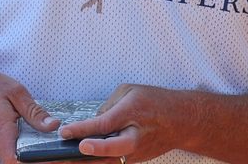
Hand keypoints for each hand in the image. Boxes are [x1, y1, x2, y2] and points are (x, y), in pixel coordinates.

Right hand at [0, 65, 58, 162]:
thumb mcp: (16, 92)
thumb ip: (34, 112)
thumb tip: (52, 125)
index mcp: (0, 132)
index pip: (14, 160)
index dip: (34, 161)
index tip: (50, 156)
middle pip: (18, 157)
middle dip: (36, 152)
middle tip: (52, 142)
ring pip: (13, 152)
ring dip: (27, 145)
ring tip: (40, 133)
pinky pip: (6, 147)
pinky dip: (17, 141)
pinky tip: (25, 130)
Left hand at [59, 84, 188, 163]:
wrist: (183, 121)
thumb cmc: (157, 102)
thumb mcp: (130, 92)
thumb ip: (108, 106)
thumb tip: (93, 123)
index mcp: (132, 113)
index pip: (103, 124)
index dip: (82, 129)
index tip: (64, 133)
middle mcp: (134, 137)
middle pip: (109, 151)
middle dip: (88, 153)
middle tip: (71, 153)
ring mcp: (135, 152)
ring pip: (109, 161)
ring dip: (88, 162)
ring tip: (64, 162)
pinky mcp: (134, 160)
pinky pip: (112, 162)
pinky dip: (98, 161)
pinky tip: (81, 161)